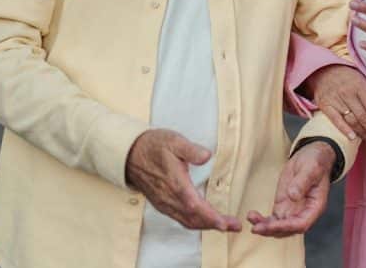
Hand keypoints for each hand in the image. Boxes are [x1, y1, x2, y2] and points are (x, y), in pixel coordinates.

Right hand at [125, 129, 240, 231]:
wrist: (130, 154)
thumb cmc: (153, 146)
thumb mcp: (174, 140)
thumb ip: (191, 149)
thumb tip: (207, 155)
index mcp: (174, 182)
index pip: (193, 205)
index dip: (209, 216)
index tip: (224, 223)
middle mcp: (169, 197)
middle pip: (194, 218)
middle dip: (215, 224)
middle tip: (234, 226)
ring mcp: (165, 203)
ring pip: (188, 221)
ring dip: (207, 226)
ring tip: (226, 226)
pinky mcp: (163, 204)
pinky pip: (181, 219)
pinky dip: (196, 223)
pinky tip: (206, 222)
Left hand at [247, 142, 333, 236]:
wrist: (311, 155)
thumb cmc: (316, 161)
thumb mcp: (311, 168)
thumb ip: (303, 181)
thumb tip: (293, 196)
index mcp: (315, 206)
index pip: (301, 224)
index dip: (286, 227)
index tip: (272, 225)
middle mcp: (303, 212)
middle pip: (288, 229)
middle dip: (272, 230)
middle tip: (256, 228)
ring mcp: (292, 210)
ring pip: (278, 226)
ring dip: (265, 227)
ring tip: (251, 219)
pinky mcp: (283, 205)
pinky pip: (272, 218)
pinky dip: (262, 220)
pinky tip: (252, 216)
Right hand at [304, 65, 365, 147]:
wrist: (324, 70)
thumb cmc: (348, 79)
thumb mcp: (365, 84)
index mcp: (361, 86)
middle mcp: (348, 93)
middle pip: (364, 117)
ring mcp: (335, 99)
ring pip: (352, 120)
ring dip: (363, 134)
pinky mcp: (325, 105)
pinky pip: (335, 119)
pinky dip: (344, 129)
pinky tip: (353, 138)